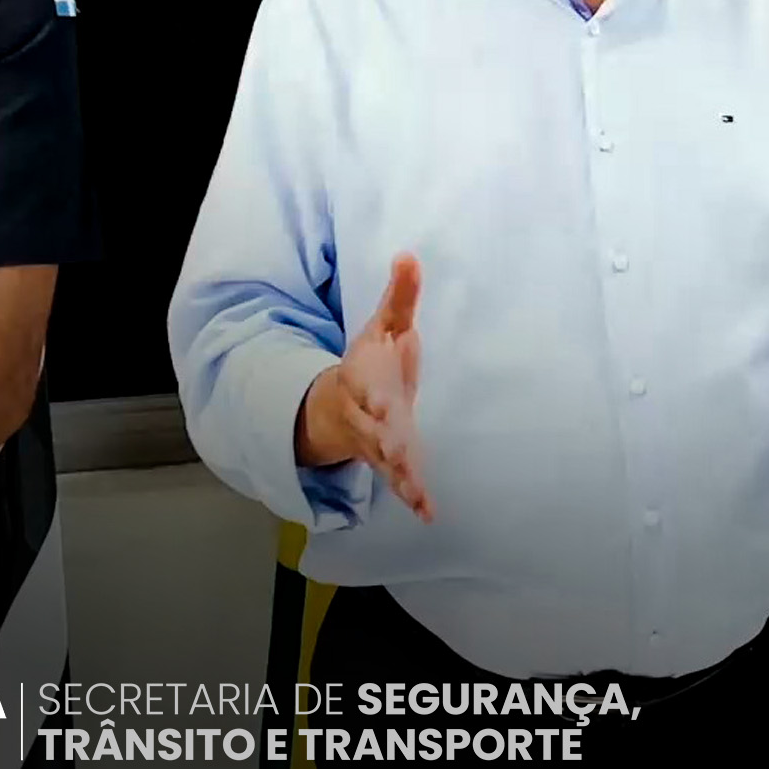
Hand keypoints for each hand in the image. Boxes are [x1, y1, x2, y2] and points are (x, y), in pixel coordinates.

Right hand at [295, 254, 432, 521]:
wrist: (339, 408)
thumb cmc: (372, 364)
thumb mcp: (384, 329)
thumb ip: (400, 299)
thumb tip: (410, 255)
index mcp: (364, 381)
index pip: (367, 387)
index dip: (374, 394)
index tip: (383, 398)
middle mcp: (368, 417)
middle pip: (374, 429)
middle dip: (384, 437)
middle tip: (395, 447)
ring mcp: (378, 444)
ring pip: (386, 461)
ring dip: (399, 473)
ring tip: (415, 491)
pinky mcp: (392, 464)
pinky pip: (401, 483)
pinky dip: (413, 497)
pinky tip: (428, 513)